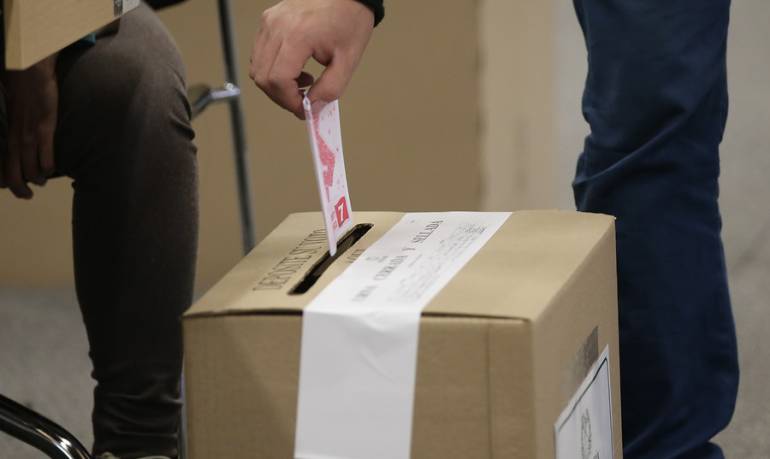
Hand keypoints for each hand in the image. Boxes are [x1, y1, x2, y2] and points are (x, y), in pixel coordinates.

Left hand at [0, 55, 58, 198]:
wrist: (29, 66)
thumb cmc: (20, 82)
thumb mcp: (11, 105)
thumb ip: (14, 120)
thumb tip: (19, 129)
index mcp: (7, 130)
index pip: (3, 160)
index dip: (5, 177)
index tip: (9, 186)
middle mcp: (16, 134)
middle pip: (13, 168)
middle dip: (18, 186)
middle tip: (26, 196)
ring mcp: (30, 131)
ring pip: (29, 164)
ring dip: (35, 178)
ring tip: (40, 185)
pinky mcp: (45, 126)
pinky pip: (46, 153)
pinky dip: (48, 166)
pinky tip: (50, 172)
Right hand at [250, 0, 373, 118]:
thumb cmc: (349, 20)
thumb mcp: (348, 61)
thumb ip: (330, 89)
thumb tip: (313, 107)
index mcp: (297, 36)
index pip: (277, 80)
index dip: (289, 101)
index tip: (304, 110)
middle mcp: (277, 27)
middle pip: (262, 77)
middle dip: (281, 97)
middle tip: (302, 102)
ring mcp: (269, 22)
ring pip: (256, 67)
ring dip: (275, 84)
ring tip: (300, 83)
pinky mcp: (268, 20)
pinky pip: (259, 53)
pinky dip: (271, 68)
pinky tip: (294, 68)